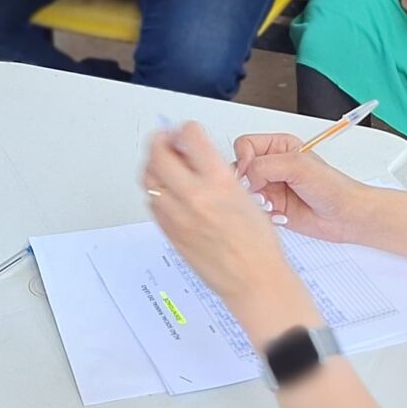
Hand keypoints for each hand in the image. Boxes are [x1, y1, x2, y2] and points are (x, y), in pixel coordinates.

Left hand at [142, 122, 303, 308]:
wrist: (254, 279)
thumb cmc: (257, 243)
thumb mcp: (245, 194)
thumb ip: (217, 171)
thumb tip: (195, 153)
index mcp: (219, 181)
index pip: (189, 135)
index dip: (185, 128)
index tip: (185, 130)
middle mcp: (195, 196)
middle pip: (159, 153)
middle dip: (160, 140)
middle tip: (165, 139)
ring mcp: (178, 216)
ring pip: (149, 178)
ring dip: (153, 164)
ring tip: (163, 163)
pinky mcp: (170, 233)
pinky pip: (152, 204)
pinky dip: (155, 191)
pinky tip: (166, 191)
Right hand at [229, 132, 377, 244]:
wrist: (346, 216)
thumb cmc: (333, 187)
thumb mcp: (299, 166)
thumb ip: (266, 165)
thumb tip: (244, 175)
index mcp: (278, 147)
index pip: (244, 145)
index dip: (243, 159)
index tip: (250, 173)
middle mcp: (272, 166)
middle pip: (239, 169)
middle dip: (247, 184)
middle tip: (260, 193)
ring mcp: (271, 187)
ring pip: (243, 192)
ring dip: (255, 201)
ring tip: (273, 205)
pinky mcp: (272, 207)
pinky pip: (253, 211)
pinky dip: (264, 215)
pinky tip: (280, 216)